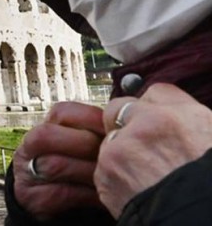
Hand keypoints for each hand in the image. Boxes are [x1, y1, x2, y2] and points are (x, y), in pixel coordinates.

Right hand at [12, 102, 105, 220]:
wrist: (48, 204)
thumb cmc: (76, 174)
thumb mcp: (81, 150)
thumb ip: (95, 135)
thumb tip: (127, 122)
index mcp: (46, 129)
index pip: (61, 112)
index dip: (89, 117)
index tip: (114, 127)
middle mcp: (30, 147)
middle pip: (50, 135)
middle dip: (87, 145)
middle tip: (114, 155)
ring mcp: (26, 172)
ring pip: (55, 164)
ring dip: (89, 172)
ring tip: (112, 177)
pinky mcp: (31, 198)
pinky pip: (60, 193)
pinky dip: (86, 195)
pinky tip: (103, 197)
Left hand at [96, 83, 211, 217]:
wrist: (200, 222)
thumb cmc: (210, 187)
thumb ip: (192, 126)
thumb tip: (181, 127)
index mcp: (183, 116)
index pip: (158, 93)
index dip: (156, 108)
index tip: (156, 119)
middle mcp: (149, 125)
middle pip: (121, 108)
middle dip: (125, 123)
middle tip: (141, 147)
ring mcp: (123, 148)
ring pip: (110, 140)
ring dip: (121, 154)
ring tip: (144, 177)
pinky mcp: (106, 174)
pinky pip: (103, 169)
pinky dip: (115, 180)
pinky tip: (136, 192)